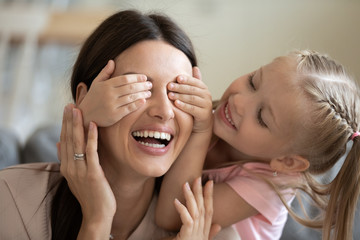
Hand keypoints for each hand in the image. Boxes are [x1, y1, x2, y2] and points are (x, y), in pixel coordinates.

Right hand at [58, 104, 115, 227]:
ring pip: (77, 142)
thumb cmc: (90, 194)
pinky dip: (91, 137)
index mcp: (66, 166)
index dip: (65, 124)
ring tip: (78, 109)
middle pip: (68, 139)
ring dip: (77, 124)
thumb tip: (59, 144)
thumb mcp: (76, 176)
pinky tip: (93, 125)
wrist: (97, 213)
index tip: (67, 110)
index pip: (64, 141)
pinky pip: (91, 152)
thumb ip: (68, 160)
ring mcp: (80, 170)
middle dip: (69, 120)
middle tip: (71, 103)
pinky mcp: (92, 173)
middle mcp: (70, 167)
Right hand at [79, 60, 151, 126]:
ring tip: (149, 93)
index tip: (144, 77)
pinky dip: (137, 104)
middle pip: (130, 87)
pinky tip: (143, 101)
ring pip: (131, 97)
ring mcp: (112, 105)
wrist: (85, 115)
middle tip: (150, 84)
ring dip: (142, 94)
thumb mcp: (96, 83)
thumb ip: (105, 73)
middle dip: (142, 85)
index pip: (125, 79)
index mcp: (106, 85)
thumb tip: (112, 61)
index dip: (136, 77)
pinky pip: (129, 108)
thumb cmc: (92, 98)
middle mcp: (109, 94)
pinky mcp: (114, 115)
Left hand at [168, 67, 212, 132]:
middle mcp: (207, 95)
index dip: (186, 79)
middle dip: (180, 87)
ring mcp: (206, 105)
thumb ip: (194, 82)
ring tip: (170, 95)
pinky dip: (184, 106)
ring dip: (180, 96)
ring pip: (192, 98)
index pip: (195, 81)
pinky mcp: (204, 114)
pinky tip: (176, 103)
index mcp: (204, 88)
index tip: (177, 78)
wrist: (202, 123)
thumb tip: (195, 67)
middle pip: (192, 90)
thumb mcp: (195, 93)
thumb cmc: (196, 105)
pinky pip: (192, 109)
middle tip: (169, 86)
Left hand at [173, 178, 220, 239]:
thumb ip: (209, 233)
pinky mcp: (187, 238)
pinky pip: (187, 221)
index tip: (209, 182)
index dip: (210, 196)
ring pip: (196, 212)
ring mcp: (196, 235)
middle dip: (201, 192)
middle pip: (203, 208)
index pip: (209, 211)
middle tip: (197, 178)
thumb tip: (218, 225)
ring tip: (185, 184)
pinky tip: (176, 201)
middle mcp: (202, 232)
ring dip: (191, 197)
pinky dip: (182, 210)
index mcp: (205, 231)